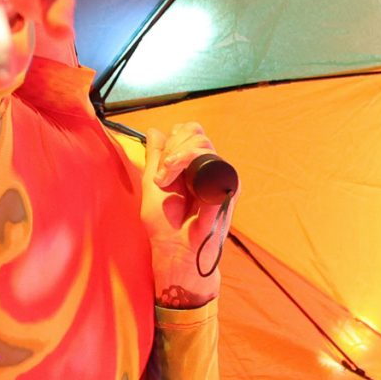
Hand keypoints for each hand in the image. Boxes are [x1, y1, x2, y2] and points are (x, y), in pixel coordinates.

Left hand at [139, 121, 230, 307]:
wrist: (175, 248)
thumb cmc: (164, 223)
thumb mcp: (152, 183)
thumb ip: (155, 157)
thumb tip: (155, 131)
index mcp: (191, 166)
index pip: (188, 132)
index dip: (174, 137)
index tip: (161, 158)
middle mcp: (206, 168)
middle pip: (195, 132)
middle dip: (172, 146)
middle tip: (162, 173)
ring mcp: (218, 175)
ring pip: (201, 142)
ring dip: (176, 156)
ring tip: (166, 179)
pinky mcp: (228, 184)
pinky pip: (210, 159)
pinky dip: (187, 162)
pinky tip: (177, 181)